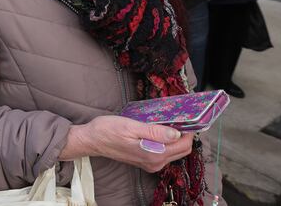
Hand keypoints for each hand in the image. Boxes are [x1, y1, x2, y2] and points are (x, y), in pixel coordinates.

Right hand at [60, 115, 193, 172]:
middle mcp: (155, 162)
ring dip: (176, 138)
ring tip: (168, 121)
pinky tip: (159, 130)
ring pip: (174, 152)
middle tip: (178, 117)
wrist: (92, 140)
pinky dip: (167, 142)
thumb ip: (155, 132)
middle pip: (182, 150)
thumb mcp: (131, 126)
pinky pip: (165, 152)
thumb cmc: (108, 130)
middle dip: (185, 135)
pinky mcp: (146, 161)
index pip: (183, 145)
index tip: (187, 117)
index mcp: (154, 154)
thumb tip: (176, 134)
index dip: (189, 131)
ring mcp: (151, 164)